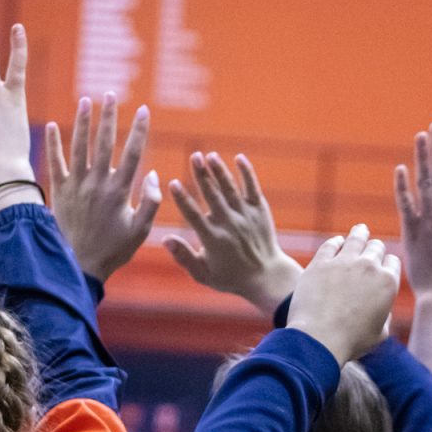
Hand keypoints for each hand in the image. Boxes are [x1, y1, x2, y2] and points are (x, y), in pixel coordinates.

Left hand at [46, 93, 159, 281]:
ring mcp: (76, 186)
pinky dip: (53, 144)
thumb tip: (154, 174)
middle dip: (108, 116)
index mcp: (119, 191)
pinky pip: (54, 163)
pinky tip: (52, 126)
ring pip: (78, 146)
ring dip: (82, 122)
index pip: (132, 153)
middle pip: (104, 142)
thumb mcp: (141, 230)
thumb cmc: (113, 250)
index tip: (143, 110)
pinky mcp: (59, 192)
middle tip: (110, 94)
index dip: (139, 130)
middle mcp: (97, 183)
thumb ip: (151, 202)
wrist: (79, 266)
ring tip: (85, 100)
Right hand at [165, 151, 300, 314]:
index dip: (183, 199)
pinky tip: (239, 158)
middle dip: (202, 175)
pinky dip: (247, 173)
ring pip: (231, 189)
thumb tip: (165, 239)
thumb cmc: (229, 276)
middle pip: (212, 196)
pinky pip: (252, 188)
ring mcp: (246, 216)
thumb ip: (183, 257)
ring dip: (220, 171)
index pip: (194, 216)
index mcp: (213, 239)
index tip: (172, 183)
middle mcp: (229, 225)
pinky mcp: (259, 211)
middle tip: (194, 156)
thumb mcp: (203, 274)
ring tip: (210, 155)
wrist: (266, 276)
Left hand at [287, 224, 400, 365]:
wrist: (319, 338)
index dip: (387, 263)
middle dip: (375, 248)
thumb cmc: (351, 342)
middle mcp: (369, 267)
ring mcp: (344, 262)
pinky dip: (336, 242)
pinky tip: (337, 242)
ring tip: (361, 229)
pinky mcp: (320, 262)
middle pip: (376, 247)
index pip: (392, 262)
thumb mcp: (379, 334)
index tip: (382, 266)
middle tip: (372, 247)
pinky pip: (331, 245)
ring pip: (356, 239)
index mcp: (387, 282)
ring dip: (360, 233)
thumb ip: (384, 316)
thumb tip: (383, 311)